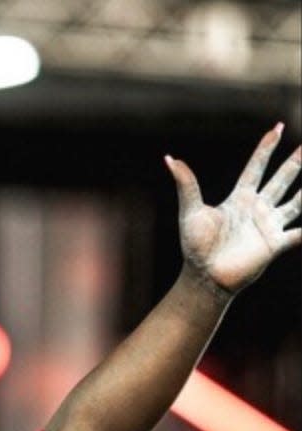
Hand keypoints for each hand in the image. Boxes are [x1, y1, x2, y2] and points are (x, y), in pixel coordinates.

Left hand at [167, 125, 300, 294]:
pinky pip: (299, 234)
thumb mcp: (190, 211)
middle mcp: (256, 209)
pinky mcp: (274, 244)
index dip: (266, 149)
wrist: (204, 276)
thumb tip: (168, 158)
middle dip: (294, 162)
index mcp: (238, 199)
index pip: (256, 168)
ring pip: (296, 202)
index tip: (276, 128)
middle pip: (281, 179)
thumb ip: (186, 185)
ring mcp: (268, 225)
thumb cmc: (195, 245)